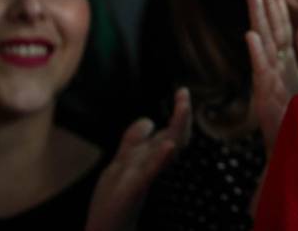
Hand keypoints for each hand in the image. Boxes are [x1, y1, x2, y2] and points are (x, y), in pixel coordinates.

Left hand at [85, 88, 191, 230]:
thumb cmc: (113, 205)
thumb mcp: (120, 165)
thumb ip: (133, 143)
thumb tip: (148, 120)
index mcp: (149, 160)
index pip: (171, 133)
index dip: (179, 114)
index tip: (183, 91)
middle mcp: (151, 167)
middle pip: (173, 136)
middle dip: (181, 114)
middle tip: (185, 94)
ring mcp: (143, 177)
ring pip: (165, 149)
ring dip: (176, 128)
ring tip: (184, 108)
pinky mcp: (133, 190)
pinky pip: (149, 172)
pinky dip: (161, 157)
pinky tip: (169, 146)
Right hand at [244, 0, 297, 155]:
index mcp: (287, 60)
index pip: (282, 25)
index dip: (277, 3)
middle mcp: (276, 65)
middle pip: (271, 28)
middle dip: (267, 3)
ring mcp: (269, 78)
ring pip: (263, 42)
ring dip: (258, 18)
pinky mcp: (267, 95)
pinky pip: (261, 70)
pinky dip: (257, 52)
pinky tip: (251, 35)